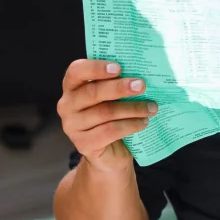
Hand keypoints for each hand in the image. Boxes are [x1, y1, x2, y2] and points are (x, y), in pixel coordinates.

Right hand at [57, 58, 157, 172]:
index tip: (118, 68)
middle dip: (120, 88)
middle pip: (93, 92)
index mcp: (72, 86)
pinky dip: (130, 125)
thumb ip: (118, 82)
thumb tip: (142, 71)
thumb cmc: (112, 115)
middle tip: (141, 85)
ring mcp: (72, 126)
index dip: (96, 68)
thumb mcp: (112, 96)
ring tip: (151, 107)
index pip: (76, 71)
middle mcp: (67, 105)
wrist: (109, 151)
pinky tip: (144, 122)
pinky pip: (110, 131)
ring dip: (133, 108)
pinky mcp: (83, 144)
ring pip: (105, 112)